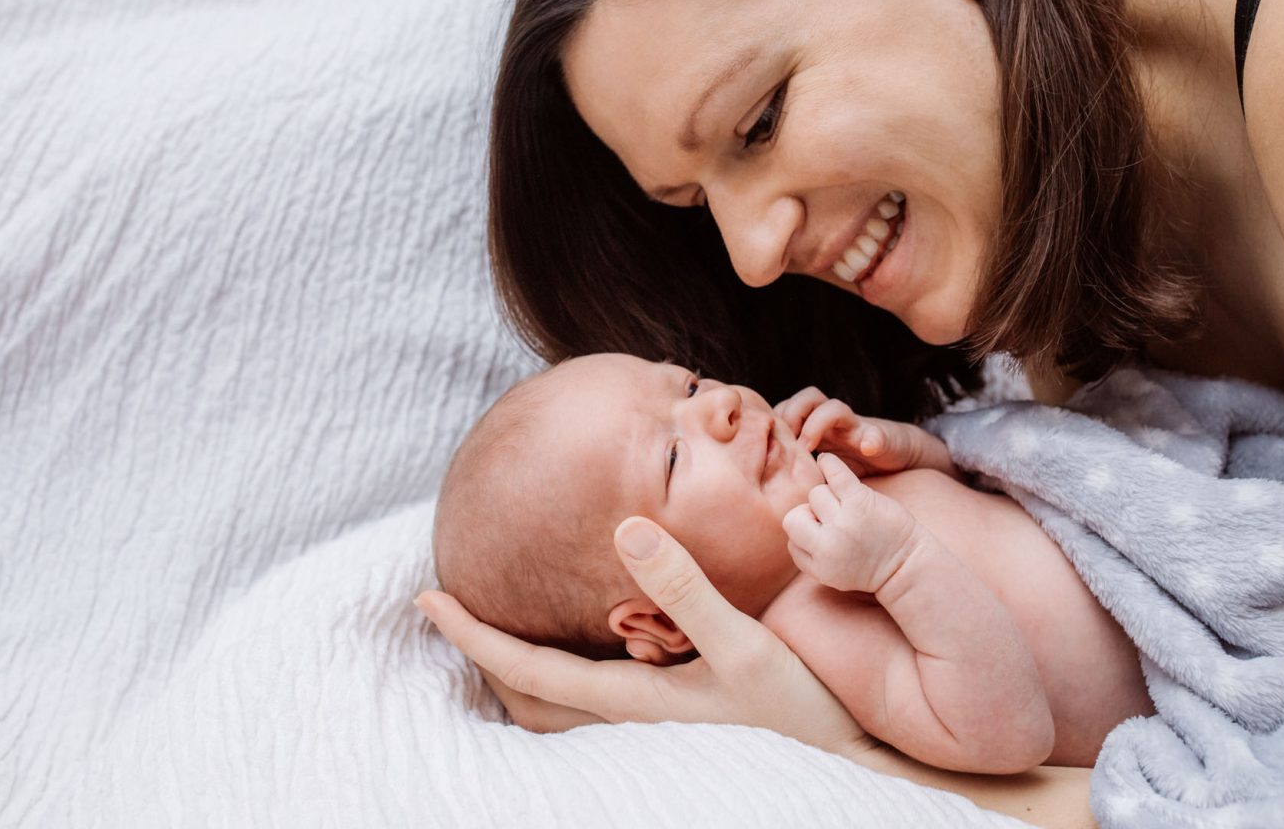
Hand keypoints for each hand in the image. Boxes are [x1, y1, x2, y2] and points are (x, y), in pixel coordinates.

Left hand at [415, 516, 872, 756]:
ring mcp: (659, 714)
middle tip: (453, 610)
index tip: (426, 598)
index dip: (472, 634)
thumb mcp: (742, 644)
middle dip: (487, 655)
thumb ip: (684, 586)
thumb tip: (624, 527)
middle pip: (532, 693)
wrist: (857, 755)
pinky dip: (571, 663)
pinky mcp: (685, 704)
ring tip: (506, 621)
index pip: (527, 669)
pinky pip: (602, 687)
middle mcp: (635, 713)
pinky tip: (598, 632)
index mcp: (632, 699)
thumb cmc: (800, 707)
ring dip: (525, 661)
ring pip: (564, 698)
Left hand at [775, 387, 953, 476]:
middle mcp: (834, 423)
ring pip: (833, 407)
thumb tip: (766, 490)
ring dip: (818, 422)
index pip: (788, 410)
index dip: (777, 422)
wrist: (898, 461)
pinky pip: (875, 433)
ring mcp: (855, 427)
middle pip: (807, 398)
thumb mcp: (822, 472)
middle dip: (792, 415)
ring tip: (810, 446)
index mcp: (817, 429)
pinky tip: (866, 449)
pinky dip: (871, 439)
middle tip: (785, 442)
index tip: (767, 445)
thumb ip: (801, 471)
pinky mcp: (879, 437)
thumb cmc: (854, 469)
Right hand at [782, 453, 921, 594]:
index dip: (806, 532)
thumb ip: (809, 554)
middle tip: (836, 518)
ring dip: (831, 496)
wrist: (909, 565)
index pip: (791, 539)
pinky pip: (835, 474)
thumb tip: (795, 520)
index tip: (825, 534)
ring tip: (850, 507)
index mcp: (818, 567)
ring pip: (816, 494)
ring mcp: (844, 523)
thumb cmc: (871, 565)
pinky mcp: (861, 503)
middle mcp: (827, 547)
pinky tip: (828, 461)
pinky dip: (830, 463)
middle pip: (797, 514)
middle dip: (812, 513)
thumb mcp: (832, 573)